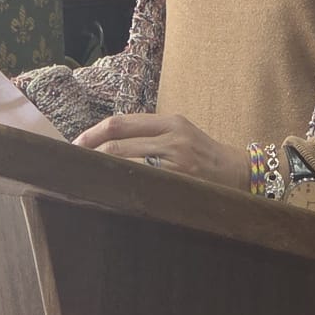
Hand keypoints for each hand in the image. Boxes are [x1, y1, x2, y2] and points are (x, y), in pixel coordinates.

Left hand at [74, 113, 248, 191]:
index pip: (121, 123)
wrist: (243, 174)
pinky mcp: (181, 180)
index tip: (75, 145)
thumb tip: (110, 146)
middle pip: (118, 140)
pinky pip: (144, 182)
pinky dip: (124, 185)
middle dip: (90, 152)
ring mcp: (177, 159)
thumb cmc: (207, 158)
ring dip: (102, 170)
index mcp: (170, 122)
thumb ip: (152, 136)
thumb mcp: (182, 136)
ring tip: (84, 178)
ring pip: (127, 162)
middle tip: (72, 164)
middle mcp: (172, 135)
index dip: (94, 133)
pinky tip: (111, 192)